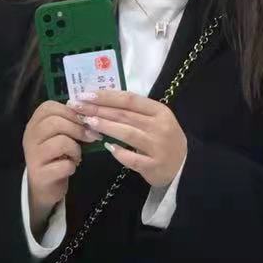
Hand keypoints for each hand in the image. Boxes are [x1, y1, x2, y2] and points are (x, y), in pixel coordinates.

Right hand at [22, 100, 95, 228]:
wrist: (44, 187)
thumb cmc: (54, 157)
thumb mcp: (58, 136)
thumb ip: (68, 123)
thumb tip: (89, 115)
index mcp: (34, 124)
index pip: (49, 107)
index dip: (70, 112)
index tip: (83, 121)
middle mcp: (30, 138)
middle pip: (55, 122)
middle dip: (78, 129)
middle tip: (89, 138)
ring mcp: (33, 157)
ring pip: (61, 142)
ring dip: (75, 149)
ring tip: (76, 156)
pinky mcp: (40, 175)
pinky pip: (64, 165)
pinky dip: (72, 166)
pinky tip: (70, 168)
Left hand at [72, 91, 186, 186]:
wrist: (185, 167)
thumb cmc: (164, 141)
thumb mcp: (155, 121)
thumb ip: (133, 113)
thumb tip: (100, 103)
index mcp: (159, 110)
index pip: (129, 99)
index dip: (106, 96)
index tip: (85, 95)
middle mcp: (159, 126)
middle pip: (125, 115)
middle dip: (98, 110)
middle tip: (77, 107)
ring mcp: (158, 146)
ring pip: (128, 133)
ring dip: (106, 127)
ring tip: (87, 122)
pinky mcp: (155, 165)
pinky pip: (134, 159)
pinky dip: (120, 153)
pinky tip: (107, 147)